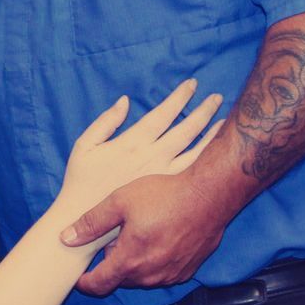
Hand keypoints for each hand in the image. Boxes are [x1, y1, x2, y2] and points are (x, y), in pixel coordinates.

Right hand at [52, 80, 221, 258]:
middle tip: (216, 97)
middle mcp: (153, 157)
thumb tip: (124, 101)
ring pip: (195, 151)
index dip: (179, 97)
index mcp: (133, 142)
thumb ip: (105, 122)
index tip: (192, 84)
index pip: (163, 113)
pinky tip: (215, 152)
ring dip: (211, 134)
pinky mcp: (167, 194)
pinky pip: (193, 173)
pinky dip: (206, 159)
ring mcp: (163, 177)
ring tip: (224, 120)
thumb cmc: (80, 184)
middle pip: (186, 129)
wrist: (86, 221)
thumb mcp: (84, 146)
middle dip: (203, 111)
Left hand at [67, 172, 231, 295]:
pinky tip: (158, 238)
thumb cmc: (165, 195)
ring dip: (134, 263)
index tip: (79, 277)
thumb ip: (92, 222)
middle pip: (120, 279)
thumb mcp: (121, 201)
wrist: (210, 195)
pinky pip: (162, 273)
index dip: (85, 283)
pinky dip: (154, 262)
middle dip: (112, 264)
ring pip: (142, 277)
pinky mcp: (187, 271)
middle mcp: (150, 275)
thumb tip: (66, 238)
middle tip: (113, 238)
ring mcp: (171, 275)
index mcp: (130, 261)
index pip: (99, 285)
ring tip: (137, 234)